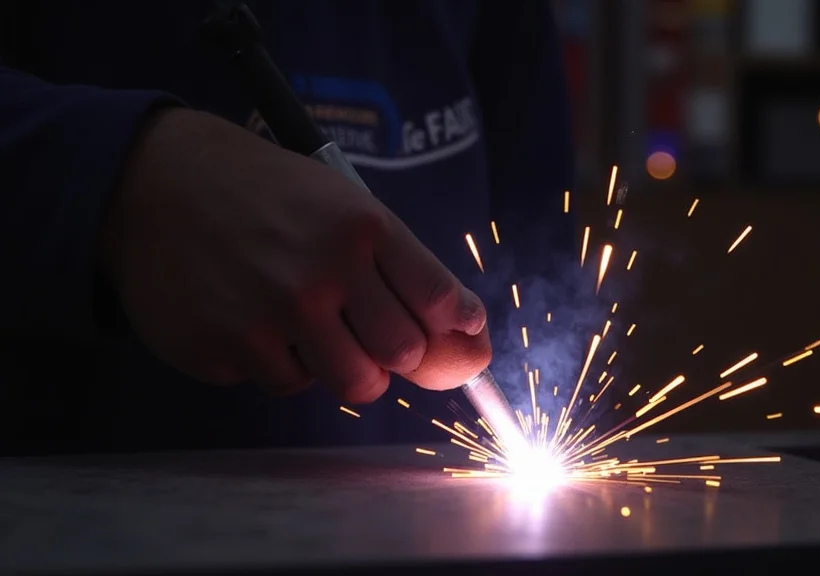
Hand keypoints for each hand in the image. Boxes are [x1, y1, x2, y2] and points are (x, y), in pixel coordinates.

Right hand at [102, 108, 490, 401]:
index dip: (454, 327)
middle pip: (404, 356)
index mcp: (361, 227)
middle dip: (394, 350)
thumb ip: (407, 270)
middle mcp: (322, 272)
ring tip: (308, 320)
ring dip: (342, 363)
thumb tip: (474, 343)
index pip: (442, 302)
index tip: (452, 331)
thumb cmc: (266, 195)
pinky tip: (254, 317)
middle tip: (363, 322)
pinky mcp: (226, 348)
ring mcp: (271, 315)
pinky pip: (286, 383)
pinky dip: (281, 361)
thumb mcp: (343, 205)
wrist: (157, 182)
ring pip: (353, 384)